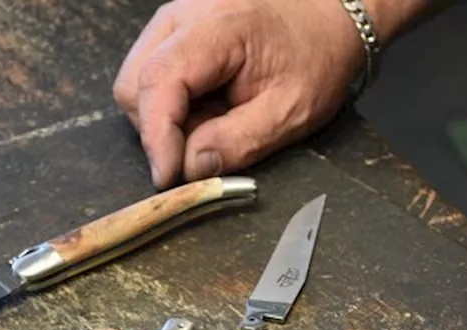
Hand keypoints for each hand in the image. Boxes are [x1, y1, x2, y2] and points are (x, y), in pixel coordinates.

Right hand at [112, 0, 378, 188]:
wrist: (329, 20)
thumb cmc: (316, 58)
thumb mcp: (290, 112)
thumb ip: (237, 142)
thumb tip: (190, 167)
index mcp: (216, 28)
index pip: (160, 82)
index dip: (157, 136)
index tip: (168, 176)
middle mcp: (183, 16)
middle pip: (136, 85)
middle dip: (161, 129)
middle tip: (207, 145)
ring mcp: (175, 22)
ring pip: (138, 83)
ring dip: (166, 119)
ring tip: (215, 121)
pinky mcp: (175, 34)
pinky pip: (152, 77)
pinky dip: (173, 105)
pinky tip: (209, 106)